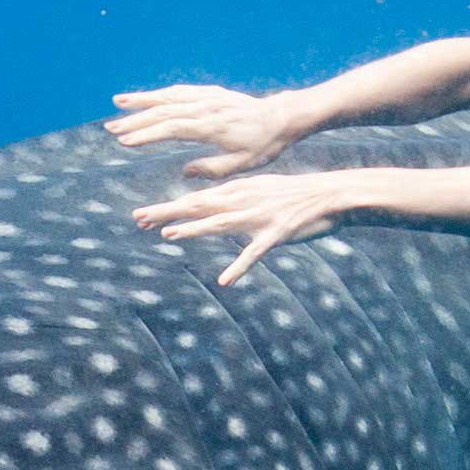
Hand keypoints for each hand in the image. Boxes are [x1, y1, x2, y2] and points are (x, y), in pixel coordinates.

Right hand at [106, 84, 306, 178]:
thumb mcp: (242, 164)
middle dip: (135, 119)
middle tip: (110, 127)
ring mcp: (208, 97)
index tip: (125, 140)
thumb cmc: (263, 145)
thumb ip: (212, 168)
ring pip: (169, 96)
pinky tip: (147, 98)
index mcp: (212, 127)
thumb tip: (185, 171)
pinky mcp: (211, 93)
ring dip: (142, 100)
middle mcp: (207, 108)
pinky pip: (181, 90)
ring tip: (118, 103)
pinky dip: (161, 93)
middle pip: (164, 111)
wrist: (282, 117)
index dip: (147, 134)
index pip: (172, 128)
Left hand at [132, 173, 346, 286]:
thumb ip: (234, 197)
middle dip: (168, 213)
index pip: (196, 200)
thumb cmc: (295, 195)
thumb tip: (212, 202)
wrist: (330, 194)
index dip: (168, 208)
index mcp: (238, 191)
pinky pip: (254, 253)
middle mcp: (243, 200)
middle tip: (138, 218)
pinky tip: (225, 281)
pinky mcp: (276, 234)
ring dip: (194, 229)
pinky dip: (239, 266)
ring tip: (169, 235)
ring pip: (220, 224)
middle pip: (199, 207)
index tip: (142, 216)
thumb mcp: (260, 188)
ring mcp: (258, 217)